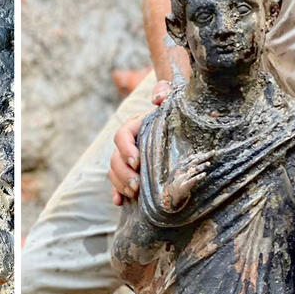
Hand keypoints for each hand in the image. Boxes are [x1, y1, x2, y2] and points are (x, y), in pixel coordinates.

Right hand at [109, 80, 171, 205]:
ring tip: (134, 194)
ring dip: (120, 184)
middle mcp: (128, 143)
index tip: (137, 161)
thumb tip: (158, 98)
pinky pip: (118, 183)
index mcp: (134, 126)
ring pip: (114, 171)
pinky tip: (119, 202)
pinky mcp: (132, 172)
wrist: (181, 122)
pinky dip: (117, 193)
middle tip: (136, 186)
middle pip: (115, 158)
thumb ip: (164, 91)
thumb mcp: (172, 96)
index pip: (121, 136)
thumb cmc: (176, 109)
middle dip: (123, 173)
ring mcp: (127, 159)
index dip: (126, 149)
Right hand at [161, 150, 212, 210]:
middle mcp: (182, 170)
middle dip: (204, 156)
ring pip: (193, 170)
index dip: (200, 154)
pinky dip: (198, 177)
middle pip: (194, 161)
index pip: (192, 158)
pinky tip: (204, 174)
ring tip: (209, 163)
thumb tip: (194, 156)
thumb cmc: (176, 183)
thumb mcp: (180, 172)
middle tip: (213, 152)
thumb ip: (186, 164)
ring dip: (201, 166)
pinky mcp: (184, 185)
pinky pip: (192, 180)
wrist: (169, 194)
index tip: (209, 152)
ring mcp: (183, 177)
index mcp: (181, 166)